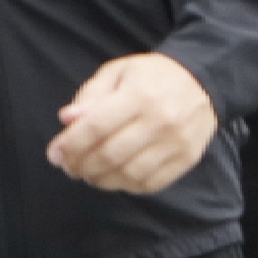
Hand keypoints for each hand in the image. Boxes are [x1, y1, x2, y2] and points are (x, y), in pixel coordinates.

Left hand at [47, 51, 217, 194]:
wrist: (202, 81)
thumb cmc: (152, 76)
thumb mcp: (118, 72)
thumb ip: (91, 95)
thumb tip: (67, 120)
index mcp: (139, 94)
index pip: (97, 126)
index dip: (71, 144)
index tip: (54, 153)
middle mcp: (160, 120)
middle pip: (110, 154)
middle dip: (81, 165)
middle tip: (68, 167)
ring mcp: (176, 143)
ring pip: (129, 174)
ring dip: (100, 179)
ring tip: (88, 173)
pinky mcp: (186, 159)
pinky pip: (150, 183)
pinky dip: (125, 185)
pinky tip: (114, 177)